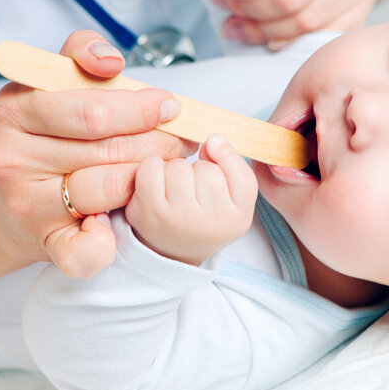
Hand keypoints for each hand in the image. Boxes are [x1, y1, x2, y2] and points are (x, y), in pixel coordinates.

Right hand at [0, 31, 190, 283]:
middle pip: (109, 150)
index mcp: (17, 110)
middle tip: (182, 139)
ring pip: (109, 190)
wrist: (8, 197)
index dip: (142, 109)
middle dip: (159, 142)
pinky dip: (104, 245)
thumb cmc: (48, 133)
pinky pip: (80, 252)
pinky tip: (117, 228)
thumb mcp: (54, 84)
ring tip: (165, 167)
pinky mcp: (45, 242)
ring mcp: (29, 205)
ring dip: (150, 178)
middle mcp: (16, 159)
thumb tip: (111, 61)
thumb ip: (82, 55)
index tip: (170, 107)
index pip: (92, 110)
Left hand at [126, 134, 257, 264]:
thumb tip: (213, 139)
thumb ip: (232, 165)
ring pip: (178, 166)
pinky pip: (151, 168)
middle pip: (206, 168)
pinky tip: (157, 182)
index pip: (241, 175)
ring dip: (175, 168)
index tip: (215, 158)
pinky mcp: (147, 213)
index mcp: (238, 219)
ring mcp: (177, 219)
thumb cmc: (207, 215)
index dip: (226, 158)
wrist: (174, 250)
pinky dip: (153, 167)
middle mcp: (209, 223)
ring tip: (176, 186)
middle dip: (198, 168)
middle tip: (194, 186)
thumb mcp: (234, 197)